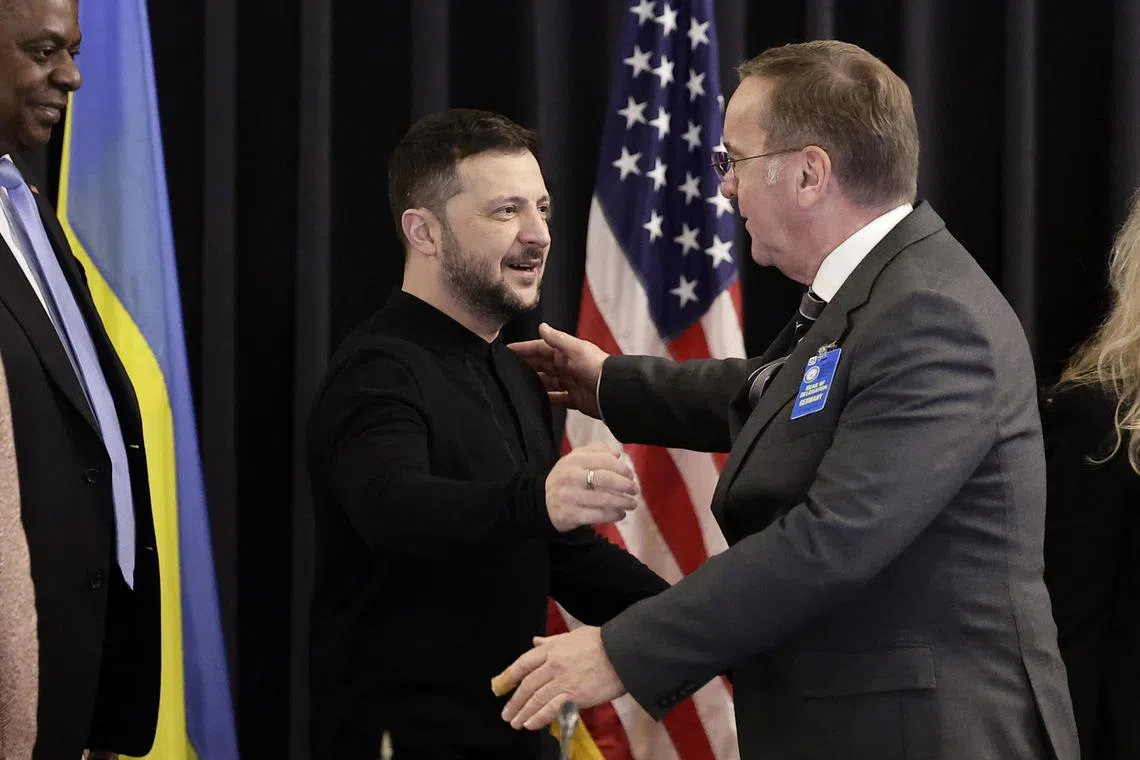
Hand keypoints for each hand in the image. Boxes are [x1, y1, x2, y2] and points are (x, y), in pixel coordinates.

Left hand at [496, 626, 625, 729]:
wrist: (624, 653)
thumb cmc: (602, 642)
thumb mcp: (573, 636)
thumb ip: (552, 641)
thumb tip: (535, 641)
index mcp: (551, 649)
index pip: (523, 664)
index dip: (508, 677)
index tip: (499, 687)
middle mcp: (553, 665)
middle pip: (526, 685)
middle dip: (514, 701)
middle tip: (506, 713)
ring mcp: (563, 681)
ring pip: (535, 699)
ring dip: (522, 712)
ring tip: (515, 723)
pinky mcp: (575, 696)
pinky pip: (551, 709)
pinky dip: (538, 717)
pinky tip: (530, 724)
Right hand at [508, 323, 608, 417]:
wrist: (613, 392)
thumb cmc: (597, 368)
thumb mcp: (575, 349)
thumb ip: (557, 339)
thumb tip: (542, 326)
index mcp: (566, 352)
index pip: (540, 348)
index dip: (524, 349)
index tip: (507, 351)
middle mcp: (567, 366)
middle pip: (541, 365)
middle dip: (526, 366)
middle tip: (507, 370)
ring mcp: (570, 383)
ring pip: (547, 382)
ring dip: (534, 383)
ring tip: (517, 386)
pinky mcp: (575, 399)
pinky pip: (557, 399)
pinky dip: (547, 399)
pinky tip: (535, 401)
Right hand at [545, 443, 637, 531]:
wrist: (542, 502)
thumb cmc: (566, 478)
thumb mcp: (576, 459)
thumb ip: (596, 451)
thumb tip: (617, 453)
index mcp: (574, 460)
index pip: (604, 460)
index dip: (621, 468)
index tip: (631, 475)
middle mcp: (570, 476)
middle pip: (605, 479)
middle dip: (625, 485)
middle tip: (635, 490)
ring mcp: (569, 496)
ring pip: (603, 499)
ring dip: (622, 502)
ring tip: (632, 504)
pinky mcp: (569, 514)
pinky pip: (597, 515)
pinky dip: (613, 515)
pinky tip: (620, 514)